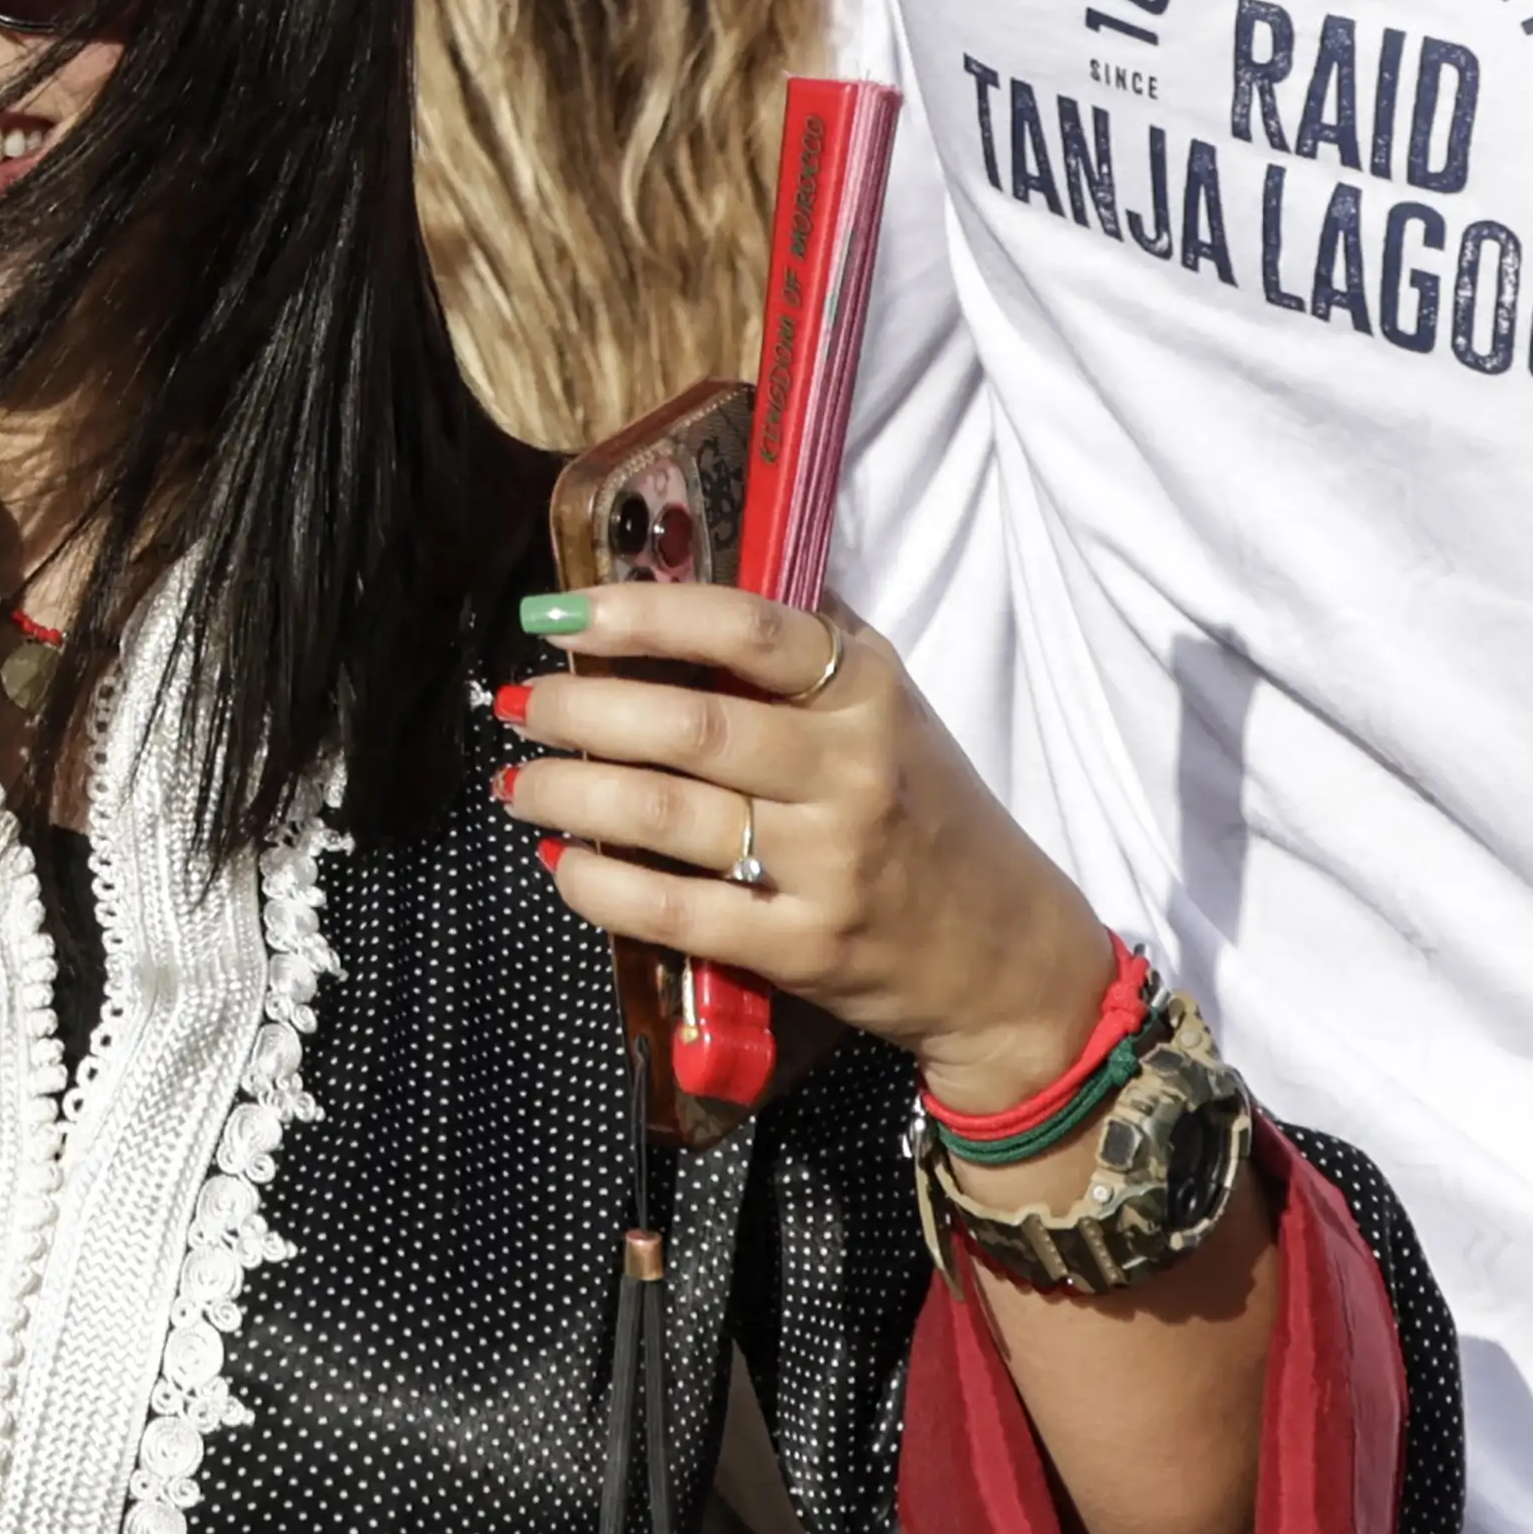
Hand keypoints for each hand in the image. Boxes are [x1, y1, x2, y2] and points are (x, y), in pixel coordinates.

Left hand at [497, 581, 1122, 1121]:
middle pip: (688, 726)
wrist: (1012, 959)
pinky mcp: (806, 947)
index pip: (746, 630)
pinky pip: (676, 909)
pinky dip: (599, 885)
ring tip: (519, 782)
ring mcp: (830, 864)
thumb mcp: (890, 710)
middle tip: (520, 704)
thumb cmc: (928, 813)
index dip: (640, 614)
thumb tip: (672, 574)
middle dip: (578, 711)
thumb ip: (800, 649)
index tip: (555, 612)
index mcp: (868, 694)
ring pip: (665, 814)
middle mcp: (852, 772)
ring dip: (567, 793)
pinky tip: (562, 864)